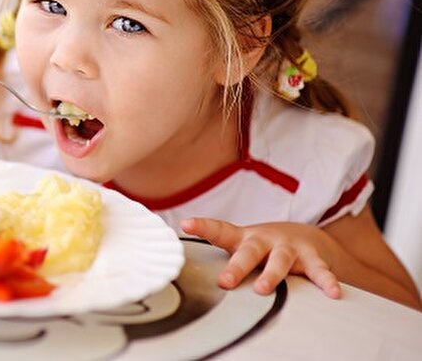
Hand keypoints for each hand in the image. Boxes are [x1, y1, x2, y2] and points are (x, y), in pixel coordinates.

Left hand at [181, 217, 342, 298]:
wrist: (304, 236)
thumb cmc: (263, 247)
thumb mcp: (242, 248)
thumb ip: (222, 259)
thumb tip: (188, 276)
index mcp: (244, 238)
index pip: (219, 230)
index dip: (202, 227)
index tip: (185, 223)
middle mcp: (265, 240)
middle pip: (249, 251)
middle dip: (237, 267)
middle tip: (225, 281)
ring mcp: (289, 247)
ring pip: (280, 260)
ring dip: (272, 275)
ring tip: (265, 289)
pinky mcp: (312, 257)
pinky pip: (320, 270)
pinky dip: (326, 281)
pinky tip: (332, 293)